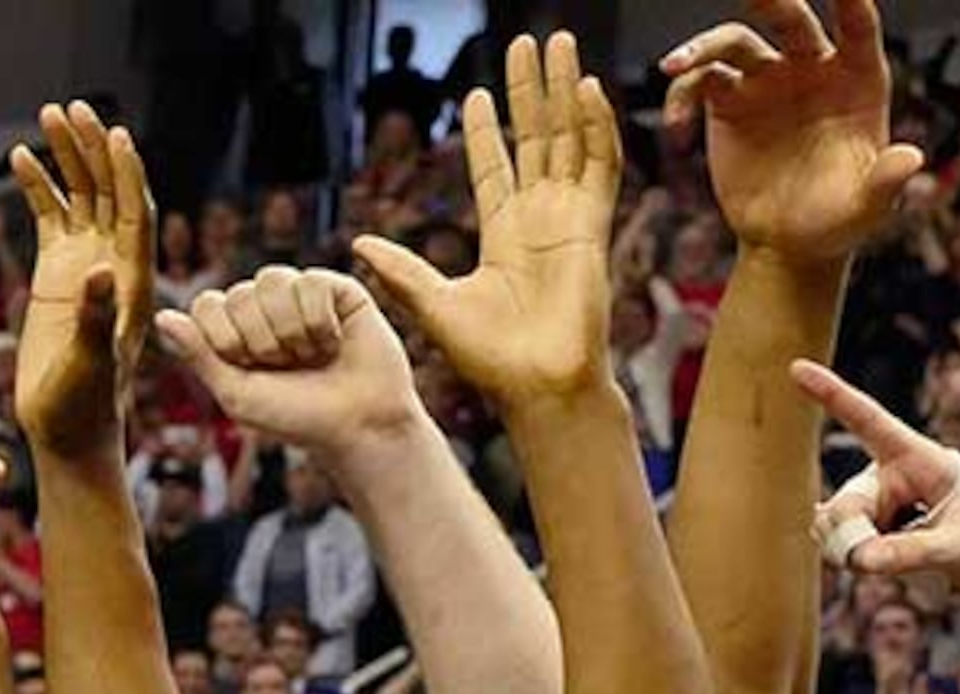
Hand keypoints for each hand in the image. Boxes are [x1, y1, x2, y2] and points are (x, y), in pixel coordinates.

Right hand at [9, 101, 153, 456]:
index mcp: (133, 283)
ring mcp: (85, 266)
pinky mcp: (57, 276)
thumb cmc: (85, 406)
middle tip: (72, 110)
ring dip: (67, 157)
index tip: (113, 135)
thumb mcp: (92, 365)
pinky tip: (23, 158)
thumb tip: (97, 271)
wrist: (67, 430)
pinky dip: (41, 188)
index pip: (135, 214)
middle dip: (91, 150)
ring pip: (81, 197)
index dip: (126, 174)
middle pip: (108, 193)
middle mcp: (114, 265)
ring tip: (48, 116)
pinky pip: (52, 219)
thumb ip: (96, 318)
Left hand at [155, 267, 426, 453]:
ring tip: (310, 356)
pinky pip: (311, 282)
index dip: (224, 340)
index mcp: (235, 328)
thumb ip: (199, 353)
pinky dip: (319, 322)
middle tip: (287, 367)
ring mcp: (301, 294)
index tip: (249, 370)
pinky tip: (334, 343)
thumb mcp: (236, 393)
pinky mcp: (338, 289)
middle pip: (237, 294)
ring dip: (290, 331)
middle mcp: (265, 305)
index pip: (206, 305)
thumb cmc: (295, 416)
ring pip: (272, 280)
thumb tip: (161, 316)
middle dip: (260, 342)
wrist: (356, 425)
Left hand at [354, 34, 623, 414]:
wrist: (535, 385)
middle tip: (528, 42)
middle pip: (535, 138)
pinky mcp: (594, 225)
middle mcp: (538, 218)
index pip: (493, 166)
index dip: (485, 130)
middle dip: (530, 90)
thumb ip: (401, 270)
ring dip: (564, 91)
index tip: (475, 94)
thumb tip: (359, 243)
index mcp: (501, 234)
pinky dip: (596, 126)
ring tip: (559, 45)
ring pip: (569, 138)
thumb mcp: (432, 305)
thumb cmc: (488, 359)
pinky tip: (587, 88)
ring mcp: (569, 218)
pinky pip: (600, 164)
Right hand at [662, 0, 926, 261]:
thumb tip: (912, 158)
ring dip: (702, 47)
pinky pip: (699, 82)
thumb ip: (888, 181)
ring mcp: (766, 81)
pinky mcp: (727, 104)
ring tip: (673, 66)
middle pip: (790, 18)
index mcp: (856, 79)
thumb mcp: (869, 206)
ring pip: (733, 42)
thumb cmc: (838, 220)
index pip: (857, 27)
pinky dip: (679, 97)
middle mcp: (810, 69)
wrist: (788, 241)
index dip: (850, 1)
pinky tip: (675, 129)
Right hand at [795, 359, 959, 607]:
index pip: (870, 422)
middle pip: (846, 506)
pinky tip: (885, 560)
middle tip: (874, 567)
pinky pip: (839, 544)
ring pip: (836, 529)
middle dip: (853, 539)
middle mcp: (892, 475)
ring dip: (857, 553)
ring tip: (910, 565)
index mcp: (920, 459)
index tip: (798, 367)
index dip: (833, 395)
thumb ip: (912, 553)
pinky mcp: (869, 531)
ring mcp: (878, 504)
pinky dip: (855, 560)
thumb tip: (858, 559)